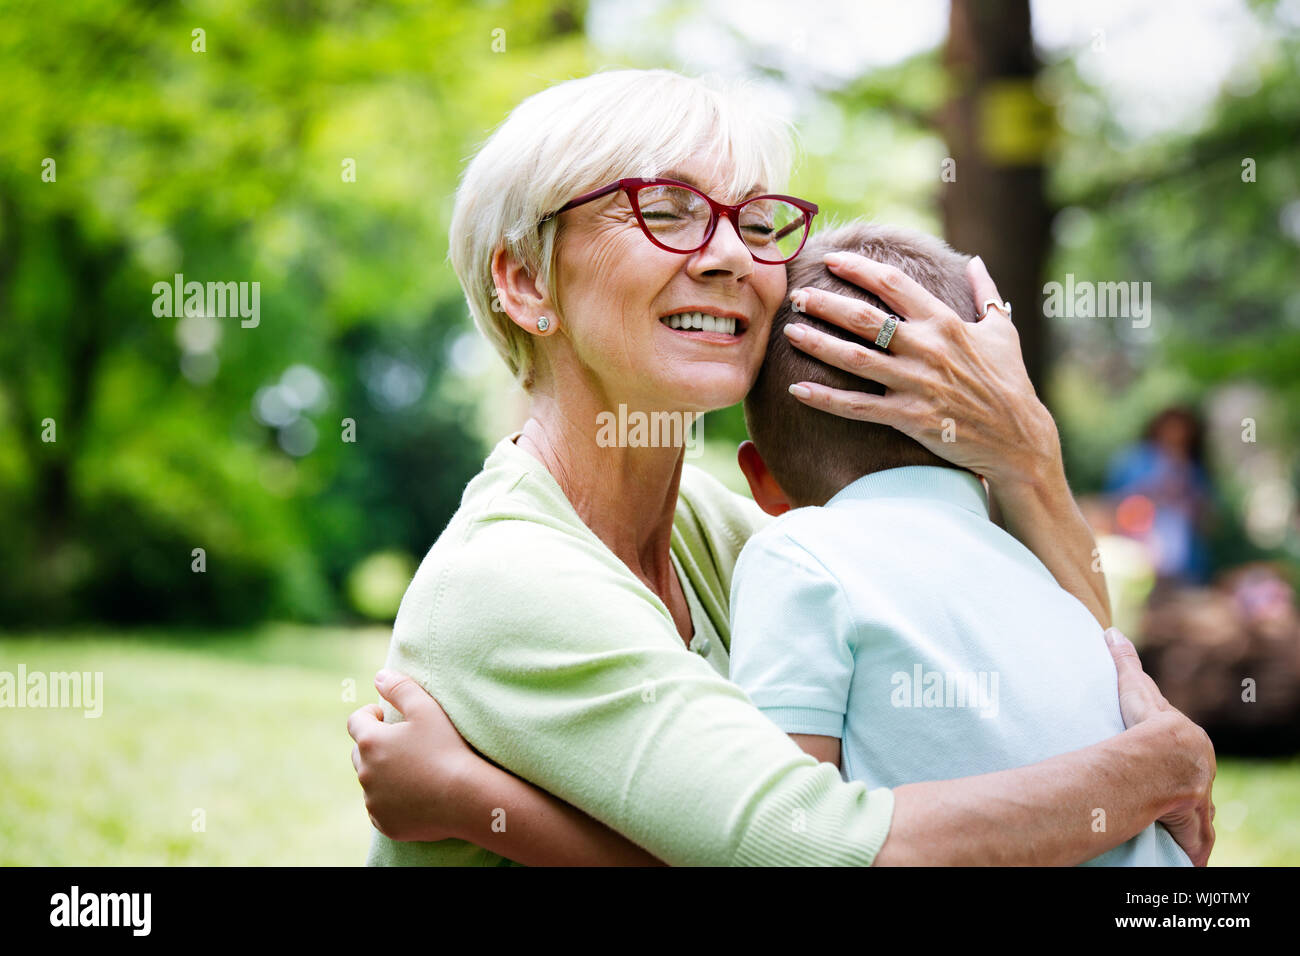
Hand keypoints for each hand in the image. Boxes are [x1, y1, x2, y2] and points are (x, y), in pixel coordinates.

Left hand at [347, 669, 479, 842]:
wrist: (466, 797)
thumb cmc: (448, 748)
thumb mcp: (427, 708)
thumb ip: (400, 687)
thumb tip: (379, 676)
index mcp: (370, 742)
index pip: (356, 721)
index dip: (369, 715)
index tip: (384, 715)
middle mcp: (365, 772)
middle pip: (358, 753)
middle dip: (374, 745)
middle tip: (402, 743)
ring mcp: (373, 801)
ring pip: (370, 782)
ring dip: (383, 773)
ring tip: (412, 770)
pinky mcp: (385, 823)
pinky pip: (380, 809)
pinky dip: (391, 801)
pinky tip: (413, 795)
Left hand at [784, 253, 1060, 487]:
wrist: (1018, 440)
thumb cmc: (1010, 383)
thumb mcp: (1003, 331)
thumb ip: (985, 292)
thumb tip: (974, 261)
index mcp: (946, 322)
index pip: (894, 285)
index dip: (859, 269)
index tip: (831, 260)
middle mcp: (927, 349)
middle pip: (865, 319)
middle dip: (826, 304)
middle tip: (797, 296)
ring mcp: (916, 384)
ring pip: (855, 359)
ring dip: (818, 344)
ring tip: (790, 332)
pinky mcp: (909, 417)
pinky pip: (857, 407)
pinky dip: (825, 398)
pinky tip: (797, 389)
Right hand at [1104, 627, 1216, 865]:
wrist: (1163, 755)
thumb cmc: (1147, 722)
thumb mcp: (1134, 689)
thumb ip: (1124, 661)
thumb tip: (1111, 631)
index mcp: (1191, 740)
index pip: (1186, 747)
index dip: (1173, 755)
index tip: (1164, 759)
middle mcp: (1202, 769)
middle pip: (1195, 779)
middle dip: (1184, 787)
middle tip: (1162, 794)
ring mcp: (1200, 798)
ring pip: (1197, 812)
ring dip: (1188, 819)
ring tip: (1168, 824)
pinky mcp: (1193, 822)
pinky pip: (1192, 839)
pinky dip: (1189, 849)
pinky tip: (1187, 857)